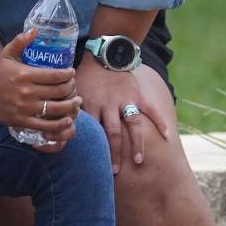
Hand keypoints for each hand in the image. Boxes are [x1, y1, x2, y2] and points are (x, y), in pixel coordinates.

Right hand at [0, 30, 81, 145]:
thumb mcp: (7, 54)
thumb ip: (20, 41)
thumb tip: (34, 30)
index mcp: (25, 74)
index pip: (55, 75)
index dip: (68, 74)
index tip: (72, 73)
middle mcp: (26, 91)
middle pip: (59, 91)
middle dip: (71, 89)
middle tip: (74, 87)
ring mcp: (24, 108)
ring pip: (56, 108)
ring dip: (71, 106)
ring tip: (77, 102)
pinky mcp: (22, 121)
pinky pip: (46, 125)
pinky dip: (60, 123)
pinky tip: (68, 119)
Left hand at [75, 56, 170, 173]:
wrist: (104, 54)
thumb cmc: (86, 76)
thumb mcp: (75, 91)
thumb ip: (71, 110)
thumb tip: (59, 127)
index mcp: (91, 105)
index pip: (91, 131)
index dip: (92, 149)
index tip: (91, 166)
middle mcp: (109, 105)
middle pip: (112, 133)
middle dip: (114, 153)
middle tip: (115, 171)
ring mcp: (126, 100)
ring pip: (132, 125)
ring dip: (136, 144)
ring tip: (138, 161)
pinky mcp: (138, 95)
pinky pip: (151, 110)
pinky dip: (160, 122)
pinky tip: (167, 136)